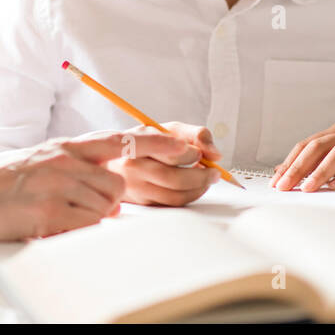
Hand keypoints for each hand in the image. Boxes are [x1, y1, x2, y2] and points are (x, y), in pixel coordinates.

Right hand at [0, 131, 184, 240]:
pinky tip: (50, 225)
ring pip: (105, 207)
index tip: (186, 147)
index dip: (157, 144)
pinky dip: (75, 230)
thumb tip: (107, 190)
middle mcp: (66, 160)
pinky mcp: (49, 211)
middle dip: (108, 202)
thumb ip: (74, 167)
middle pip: (118, 185)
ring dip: (89, 217)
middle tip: (77, 206)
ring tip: (56, 215)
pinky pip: (86, 225)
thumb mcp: (41, 161)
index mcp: (65, 147)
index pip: (121, 141)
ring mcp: (58, 185)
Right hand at [108, 122, 222, 206]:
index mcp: (138, 144)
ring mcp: (135, 188)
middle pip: (174, 179)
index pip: (169, 152)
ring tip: (207, 179)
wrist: (118, 158)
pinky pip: (170, 205)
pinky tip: (193, 186)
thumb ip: (196, 134)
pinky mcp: (141, 202)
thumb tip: (215, 155)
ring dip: (198, 189)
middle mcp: (133, 167)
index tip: (200, 153)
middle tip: (214, 172)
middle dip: (201, 177)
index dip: (191, 154)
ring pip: (174, 196)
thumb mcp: (169, 129)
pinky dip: (188, 197)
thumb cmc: (149, 142)